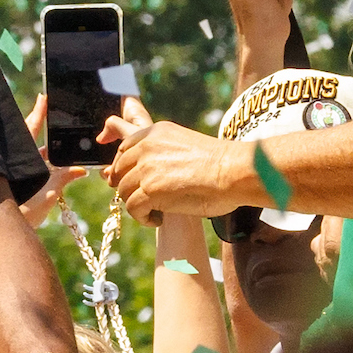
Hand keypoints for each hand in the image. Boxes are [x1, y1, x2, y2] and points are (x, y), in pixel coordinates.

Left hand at [17, 94, 85, 226]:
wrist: (10, 231)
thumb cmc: (24, 211)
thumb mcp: (49, 193)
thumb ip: (64, 178)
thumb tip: (81, 170)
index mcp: (24, 157)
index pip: (31, 128)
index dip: (38, 113)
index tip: (43, 97)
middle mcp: (21, 161)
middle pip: (32, 137)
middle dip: (42, 124)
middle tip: (50, 107)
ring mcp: (22, 171)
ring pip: (37, 154)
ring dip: (50, 148)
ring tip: (64, 136)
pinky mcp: (26, 182)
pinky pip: (41, 168)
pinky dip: (52, 165)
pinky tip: (68, 165)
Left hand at [103, 109, 242, 224]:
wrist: (234, 172)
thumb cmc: (218, 163)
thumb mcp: (182, 143)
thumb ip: (160, 150)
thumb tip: (140, 169)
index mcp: (153, 133)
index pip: (122, 148)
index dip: (120, 166)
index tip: (118, 177)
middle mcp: (145, 147)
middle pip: (119, 171)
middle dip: (127, 186)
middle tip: (142, 199)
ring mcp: (146, 168)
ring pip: (123, 191)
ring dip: (137, 204)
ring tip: (155, 211)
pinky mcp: (150, 190)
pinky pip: (133, 208)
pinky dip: (143, 217)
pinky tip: (157, 219)